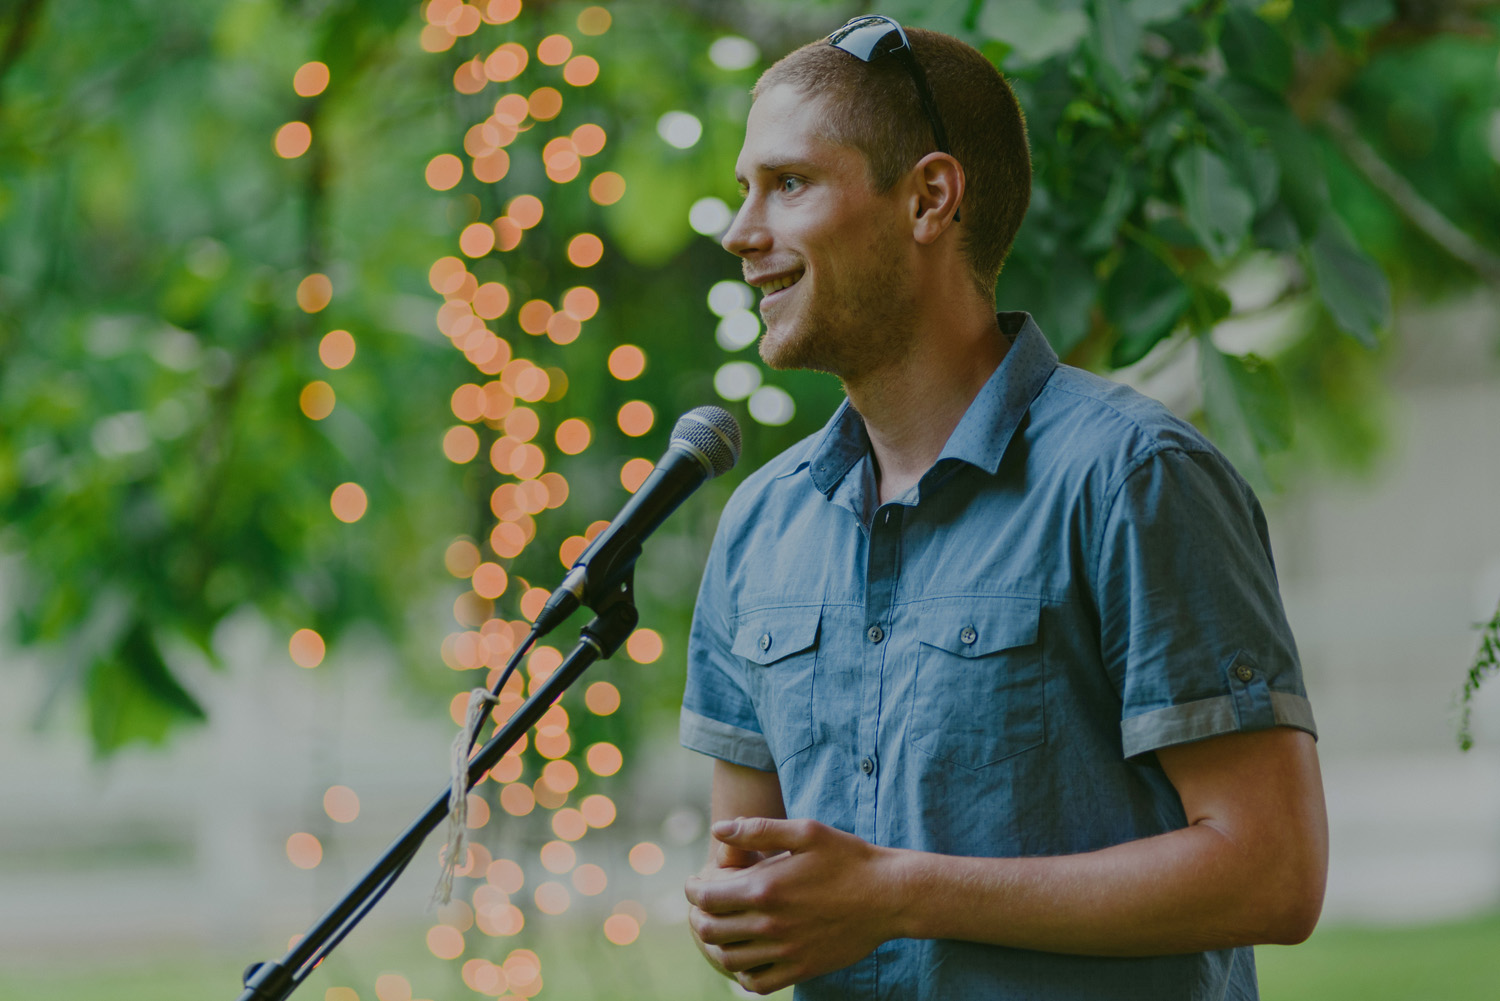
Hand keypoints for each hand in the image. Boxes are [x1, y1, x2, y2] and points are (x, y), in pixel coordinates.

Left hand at [684, 817, 904, 994]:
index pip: (704, 897)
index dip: (692, 889)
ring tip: (724, 928)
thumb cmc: (848, 857)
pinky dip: (743, 973)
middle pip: (709, 931)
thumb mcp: (806, 831)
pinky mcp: (801, 969)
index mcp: (765, 889)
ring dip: (717, 944)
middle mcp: (770, 925)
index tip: (697, 882)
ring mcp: (785, 952)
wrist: (889, 896)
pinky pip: (756, 983)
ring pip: (728, 959)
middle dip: (698, 915)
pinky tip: (749, 956)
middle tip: (706, 905)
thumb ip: (758, 829)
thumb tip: (718, 829)